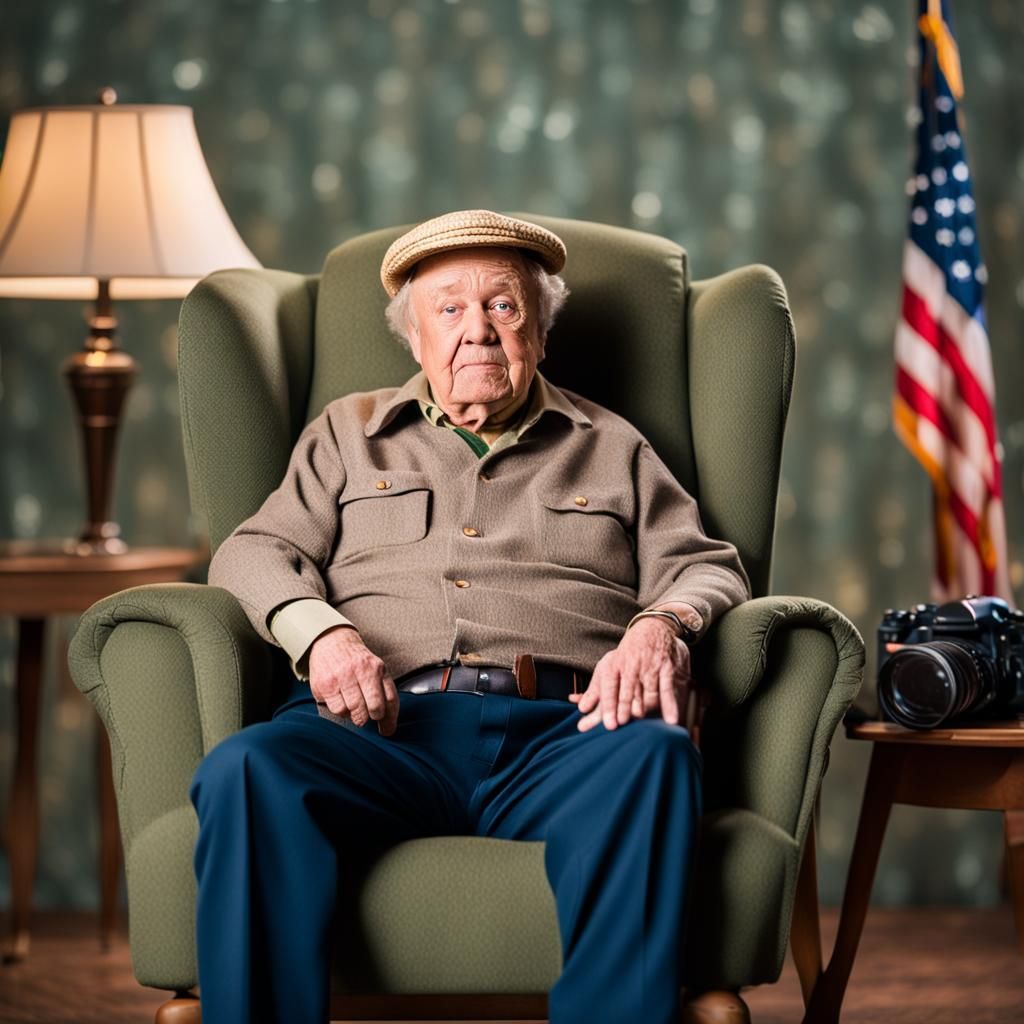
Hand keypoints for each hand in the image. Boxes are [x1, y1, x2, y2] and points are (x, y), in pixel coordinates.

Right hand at [308, 627, 399, 736]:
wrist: (332, 641)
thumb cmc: (357, 661)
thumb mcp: (376, 669)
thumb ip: (385, 691)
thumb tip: (388, 723)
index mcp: (376, 668)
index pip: (390, 699)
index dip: (390, 720)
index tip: (387, 731)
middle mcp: (360, 671)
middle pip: (373, 707)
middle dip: (371, 717)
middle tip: (366, 717)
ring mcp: (341, 677)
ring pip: (354, 711)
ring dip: (355, 715)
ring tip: (353, 707)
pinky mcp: (324, 685)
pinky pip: (337, 709)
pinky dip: (341, 711)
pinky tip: (341, 702)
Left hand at [569, 617, 695, 733]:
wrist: (652, 628)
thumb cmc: (626, 654)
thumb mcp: (607, 667)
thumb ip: (594, 690)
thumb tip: (580, 709)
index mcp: (615, 665)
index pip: (609, 687)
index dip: (609, 705)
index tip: (609, 723)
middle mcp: (631, 665)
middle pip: (627, 691)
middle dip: (623, 708)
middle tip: (620, 724)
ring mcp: (650, 666)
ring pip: (647, 693)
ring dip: (644, 707)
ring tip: (639, 719)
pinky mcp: (666, 668)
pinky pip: (667, 689)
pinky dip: (669, 705)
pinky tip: (670, 721)